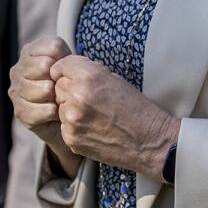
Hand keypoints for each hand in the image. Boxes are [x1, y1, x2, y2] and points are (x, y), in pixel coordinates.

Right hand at [9, 37, 77, 163]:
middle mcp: (18, 69)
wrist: (66, 117)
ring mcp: (16, 90)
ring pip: (44, 89)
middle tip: (62, 88)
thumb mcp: (71, 67)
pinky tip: (56, 112)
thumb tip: (59, 68)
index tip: (67, 70)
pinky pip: (42, 110)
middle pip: (44, 66)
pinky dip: (54, 113)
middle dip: (59, 79)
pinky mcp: (20, 111)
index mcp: (30, 52)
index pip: (54, 47)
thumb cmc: (69, 86)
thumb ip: (67, 60)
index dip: (66, 60)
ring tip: (59, 100)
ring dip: (58, 97)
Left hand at [50, 55, 179, 182]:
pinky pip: (64, 126)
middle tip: (89, 99)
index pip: (60, 66)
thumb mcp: (114, 78)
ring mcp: (72, 119)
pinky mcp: (71, 139)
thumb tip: (65, 70)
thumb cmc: (135, 107)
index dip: (66, 71)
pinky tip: (93, 128)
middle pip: (57, 87)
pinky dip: (74, 126)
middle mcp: (77, 96)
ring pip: (59, 107)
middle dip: (68, 90)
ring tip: (94, 115)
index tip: (70, 76)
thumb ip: (87, 72)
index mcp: (89, 76)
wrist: (149, 140)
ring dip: (70, 109)